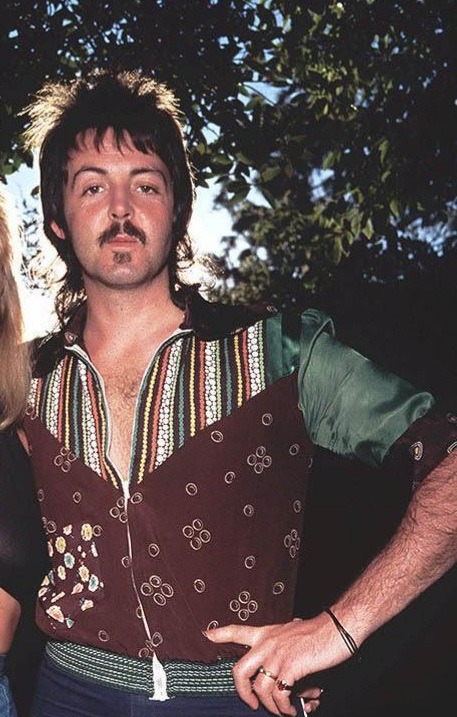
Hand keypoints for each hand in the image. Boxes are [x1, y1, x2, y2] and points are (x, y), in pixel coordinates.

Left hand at [204, 616, 347, 715]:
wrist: (337, 628)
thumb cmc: (318, 632)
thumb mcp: (293, 636)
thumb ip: (282, 653)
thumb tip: (283, 679)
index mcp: (267, 634)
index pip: (237, 631)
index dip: (219, 634)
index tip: (206, 634)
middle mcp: (267, 643)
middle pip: (239, 670)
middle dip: (242, 693)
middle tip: (252, 704)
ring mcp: (276, 654)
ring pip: (260, 689)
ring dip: (271, 707)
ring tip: (283, 712)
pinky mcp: (289, 666)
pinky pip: (278, 695)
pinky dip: (283, 708)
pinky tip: (292, 709)